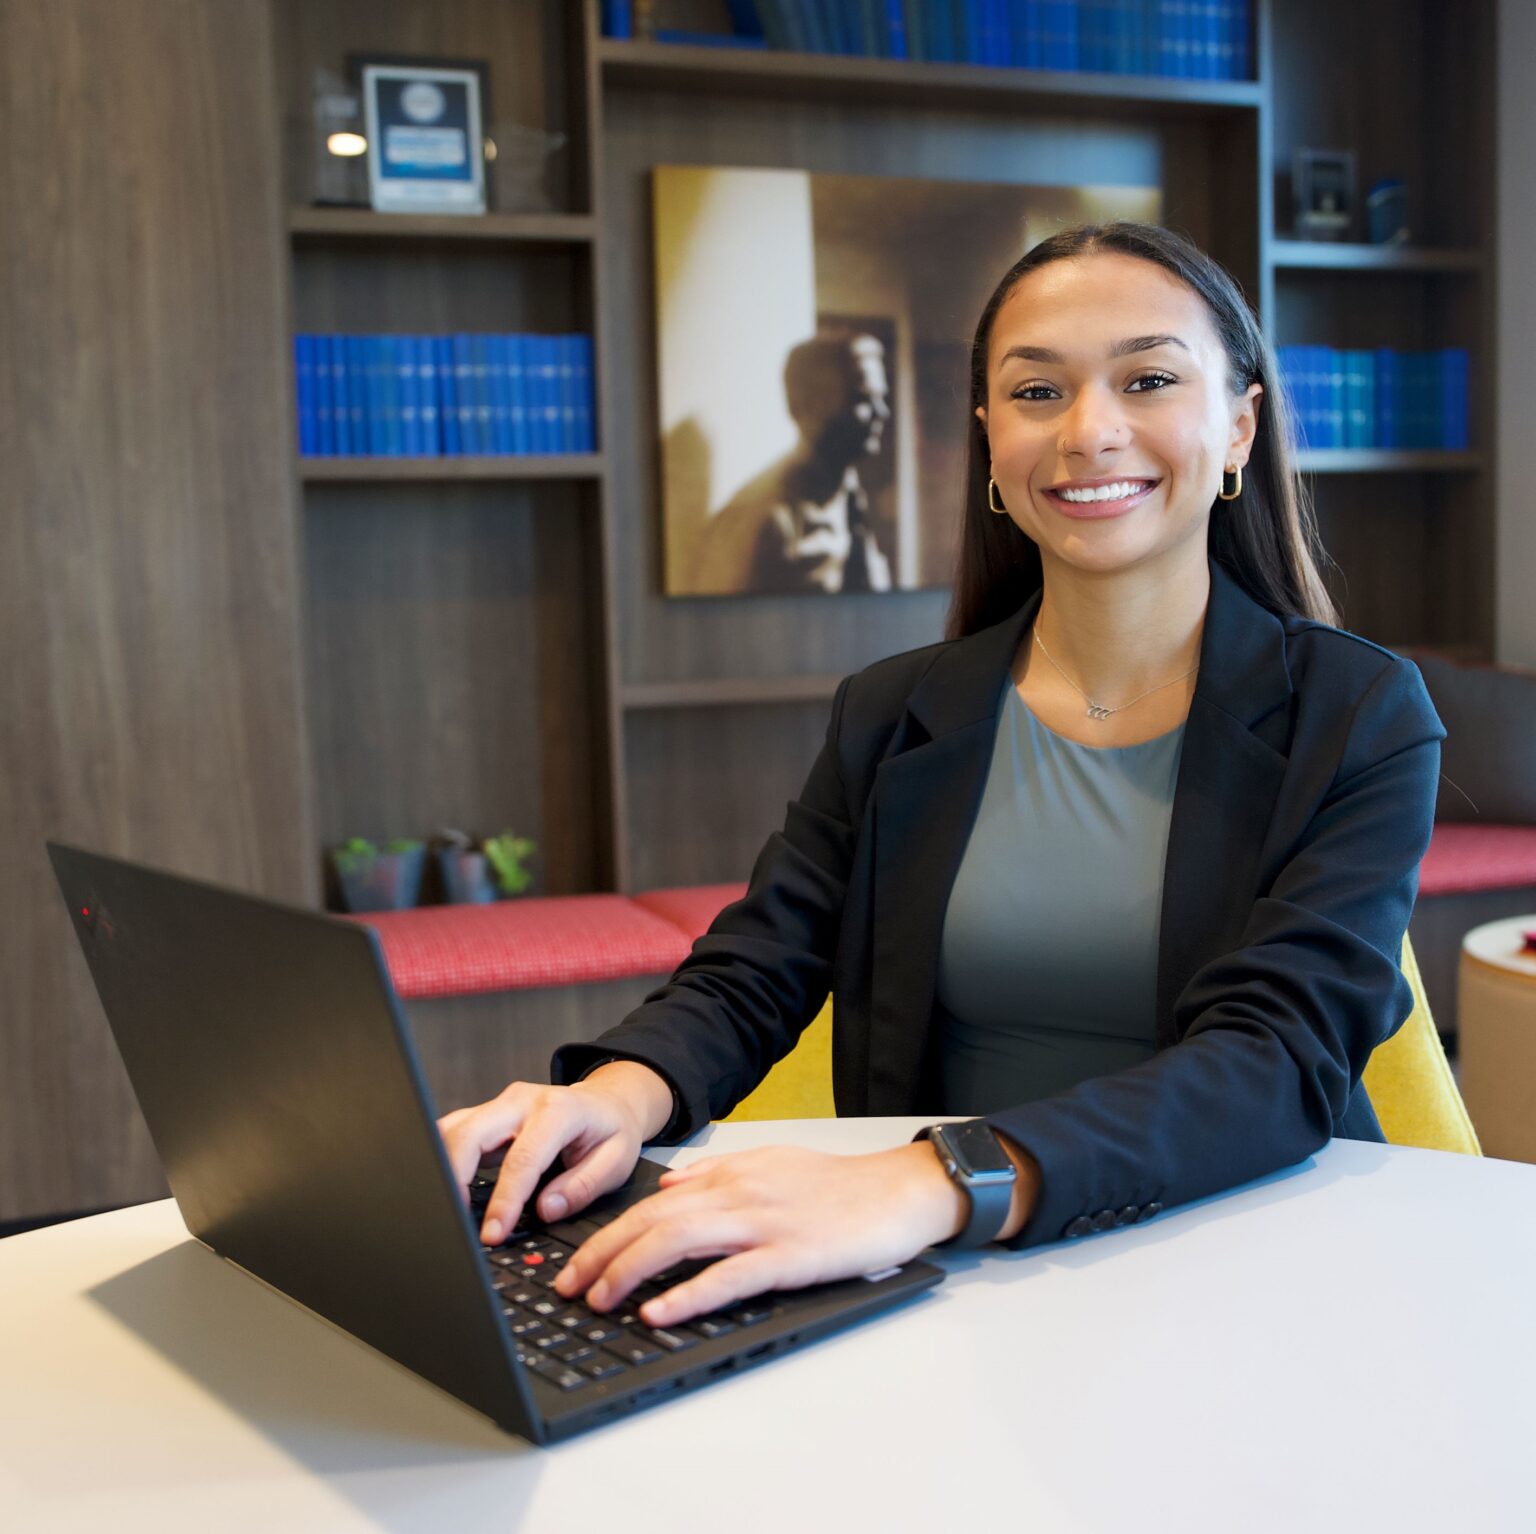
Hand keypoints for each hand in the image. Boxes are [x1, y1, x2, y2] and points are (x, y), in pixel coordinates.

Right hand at [436, 1063, 669, 1245]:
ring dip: (444, 1166)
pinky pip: (454, 1132)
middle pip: (472, 1133)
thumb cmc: (611, 1130)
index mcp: (559, 1110)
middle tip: (455, 1220)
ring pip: (454, 1128)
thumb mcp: (616, 1160)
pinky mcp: (487, 1115)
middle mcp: (523, 1100)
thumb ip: (583, 1185)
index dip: (505, 1200)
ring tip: (446, 1208)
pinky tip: (446, 1188)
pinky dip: (444, 1158)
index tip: (493, 1233)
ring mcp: (500, 1105)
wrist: (607, 1102)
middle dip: (455, 1177)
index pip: (522, 1159)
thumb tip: (546, 1210)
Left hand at [551, 1142, 973, 1328]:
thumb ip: (717, 1173)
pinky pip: (729, 1277)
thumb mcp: (770, 1164)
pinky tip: (660, 1313)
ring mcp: (763, 1224)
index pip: (650, 1204)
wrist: (897, 1190)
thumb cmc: (837, 1185)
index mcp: (730, 1176)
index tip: (572, 1262)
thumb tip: (669, 1187)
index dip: (604, 1233)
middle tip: (567, 1290)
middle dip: (601, 1255)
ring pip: (678, 1241)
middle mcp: (738, 1194)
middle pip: (652, 1222)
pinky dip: (688, 1295)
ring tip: (598, 1301)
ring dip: (630, 1272)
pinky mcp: (790, 1256)